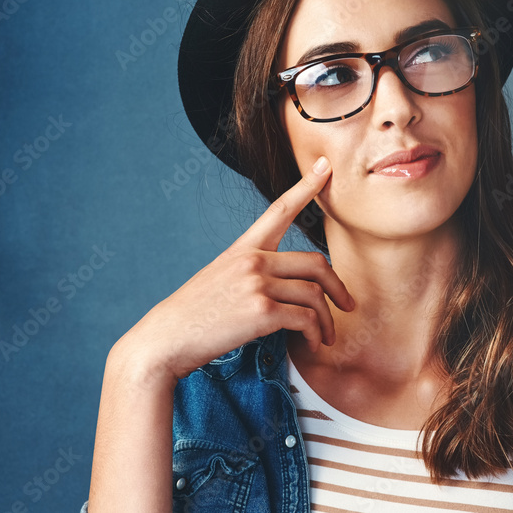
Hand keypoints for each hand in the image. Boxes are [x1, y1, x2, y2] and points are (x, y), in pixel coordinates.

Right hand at [114, 156, 353, 382]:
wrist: (165, 340)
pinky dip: (315, 334)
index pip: (280, 210)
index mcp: (244, 249)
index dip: (306, 187)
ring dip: (327, 321)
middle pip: (316, 264)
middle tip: (347, 306)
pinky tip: (313, 345)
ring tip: (326, 337)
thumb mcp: (221, 280)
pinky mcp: (261, 310)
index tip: (325, 167)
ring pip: (315, 295)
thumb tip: (286, 287)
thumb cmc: (194, 316)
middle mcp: (253, 260)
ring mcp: (257, 283)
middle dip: (338, 288)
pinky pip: (305, 319)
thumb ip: (252, 273)